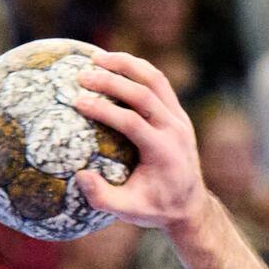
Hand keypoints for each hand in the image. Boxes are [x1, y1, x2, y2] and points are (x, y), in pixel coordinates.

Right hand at [69, 53, 205, 232]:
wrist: (190, 205)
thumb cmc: (154, 208)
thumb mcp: (128, 211)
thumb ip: (102, 197)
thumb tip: (79, 175)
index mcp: (163, 152)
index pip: (131, 122)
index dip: (104, 110)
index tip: (78, 102)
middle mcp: (175, 129)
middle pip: (143, 94)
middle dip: (112, 81)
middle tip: (82, 75)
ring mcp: (179, 118)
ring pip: (154, 80)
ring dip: (126, 65)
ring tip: (97, 57)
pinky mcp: (177, 112)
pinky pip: (159, 83)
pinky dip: (137, 70)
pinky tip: (115, 64)